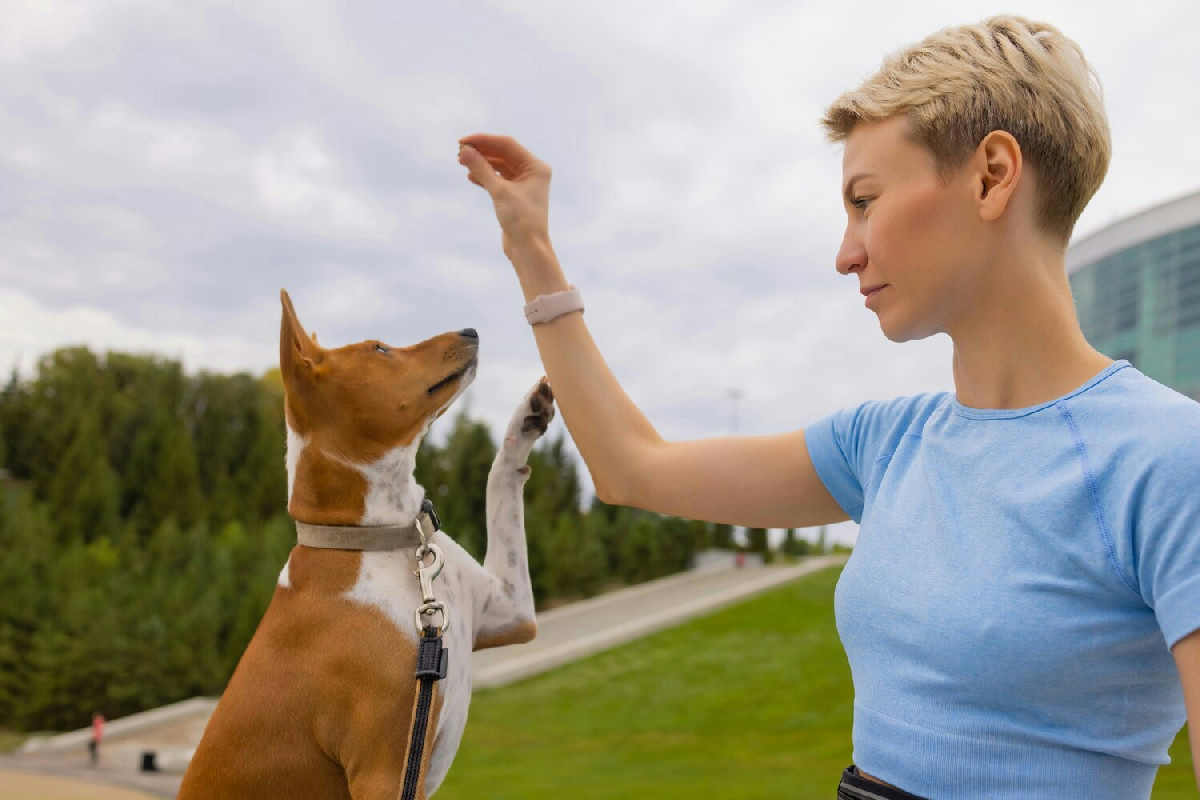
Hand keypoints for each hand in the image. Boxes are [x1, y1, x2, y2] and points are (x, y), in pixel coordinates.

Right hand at [457, 134, 551, 256]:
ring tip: (461, 162)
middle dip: (481, 152)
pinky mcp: (514, 196)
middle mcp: (532, 173)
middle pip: (502, 154)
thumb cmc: (521, 221)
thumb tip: (465, 151)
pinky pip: (497, 179)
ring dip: (481, 163)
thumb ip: (482, 169)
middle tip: (460, 152)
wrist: (528, 249)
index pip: (507, 145)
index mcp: (536, 167)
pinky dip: (484, 176)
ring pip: (499, 166)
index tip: (463, 142)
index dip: (484, 141)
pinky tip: (470, 176)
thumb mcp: (499, 192)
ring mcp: (524, 184)